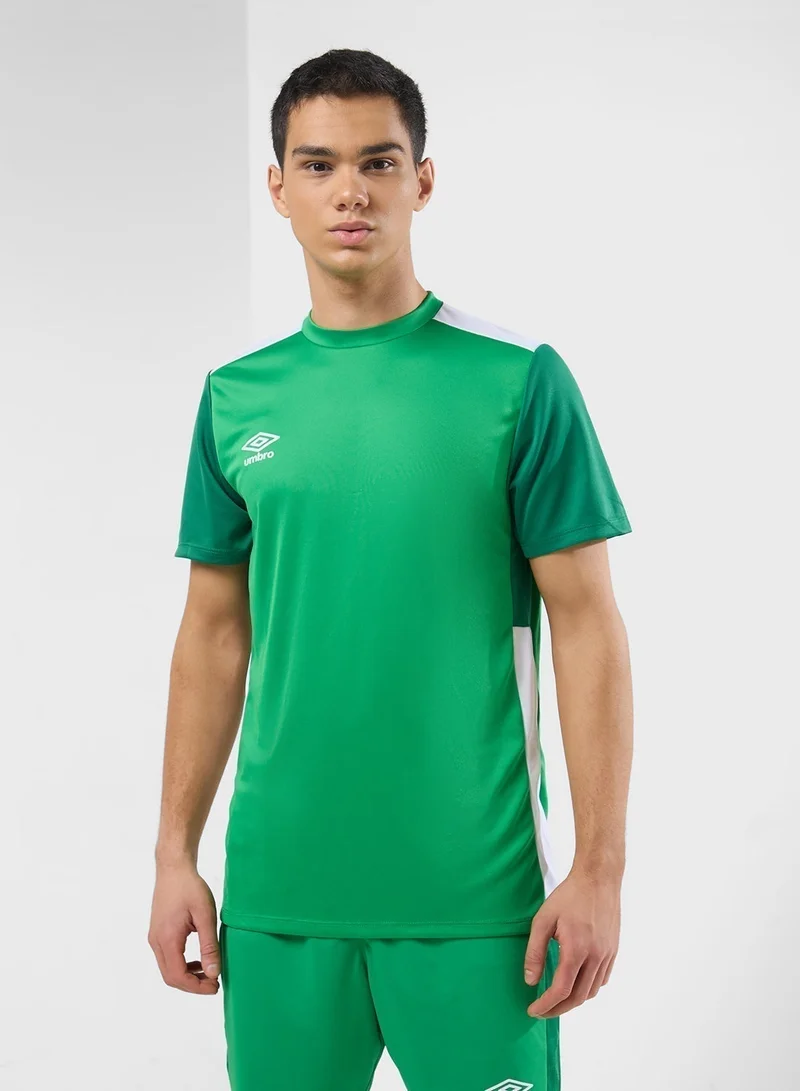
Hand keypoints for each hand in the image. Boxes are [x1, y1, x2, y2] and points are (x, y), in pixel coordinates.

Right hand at [148, 861, 220, 994]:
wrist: (173, 868)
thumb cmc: (190, 888)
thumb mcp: (205, 915)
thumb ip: (209, 945)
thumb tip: (213, 973)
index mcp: (167, 939)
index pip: (178, 976)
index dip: (196, 987)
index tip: (215, 986)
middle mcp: (156, 942)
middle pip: (171, 976)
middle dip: (192, 984)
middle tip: (214, 983)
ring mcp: (155, 937)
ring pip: (168, 968)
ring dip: (187, 975)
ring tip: (208, 972)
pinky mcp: (157, 932)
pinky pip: (167, 957)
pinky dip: (182, 964)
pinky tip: (198, 960)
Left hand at [523, 866, 620, 1017]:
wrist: (598, 880)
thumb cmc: (569, 897)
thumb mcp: (543, 920)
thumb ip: (535, 952)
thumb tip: (530, 981)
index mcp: (576, 950)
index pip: (561, 990)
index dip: (546, 1005)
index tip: (532, 1011)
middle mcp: (595, 957)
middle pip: (577, 997)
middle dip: (558, 1009)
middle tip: (542, 1011)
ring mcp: (607, 955)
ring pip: (591, 992)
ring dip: (573, 1001)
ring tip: (556, 1000)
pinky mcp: (613, 951)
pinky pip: (601, 980)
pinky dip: (587, 989)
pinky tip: (575, 984)